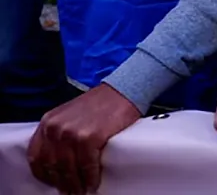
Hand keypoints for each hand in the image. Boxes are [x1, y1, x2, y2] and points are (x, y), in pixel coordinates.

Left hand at [26, 83, 140, 194]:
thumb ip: (59, 133)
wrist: (124, 89)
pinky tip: (93, 183)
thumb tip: (58, 162)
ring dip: (75, 184)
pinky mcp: (91, 137)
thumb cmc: (100, 103)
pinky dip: (90, 178)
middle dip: (61, 182)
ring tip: (82, 190)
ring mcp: (72, 133)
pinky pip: (87, 165)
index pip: (36, 157)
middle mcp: (55, 128)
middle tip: (70, 191)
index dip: (44, 174)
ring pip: (68, 169)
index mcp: (48, 122)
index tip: (53, 182)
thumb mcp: (70, 115)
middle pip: (52, 166)